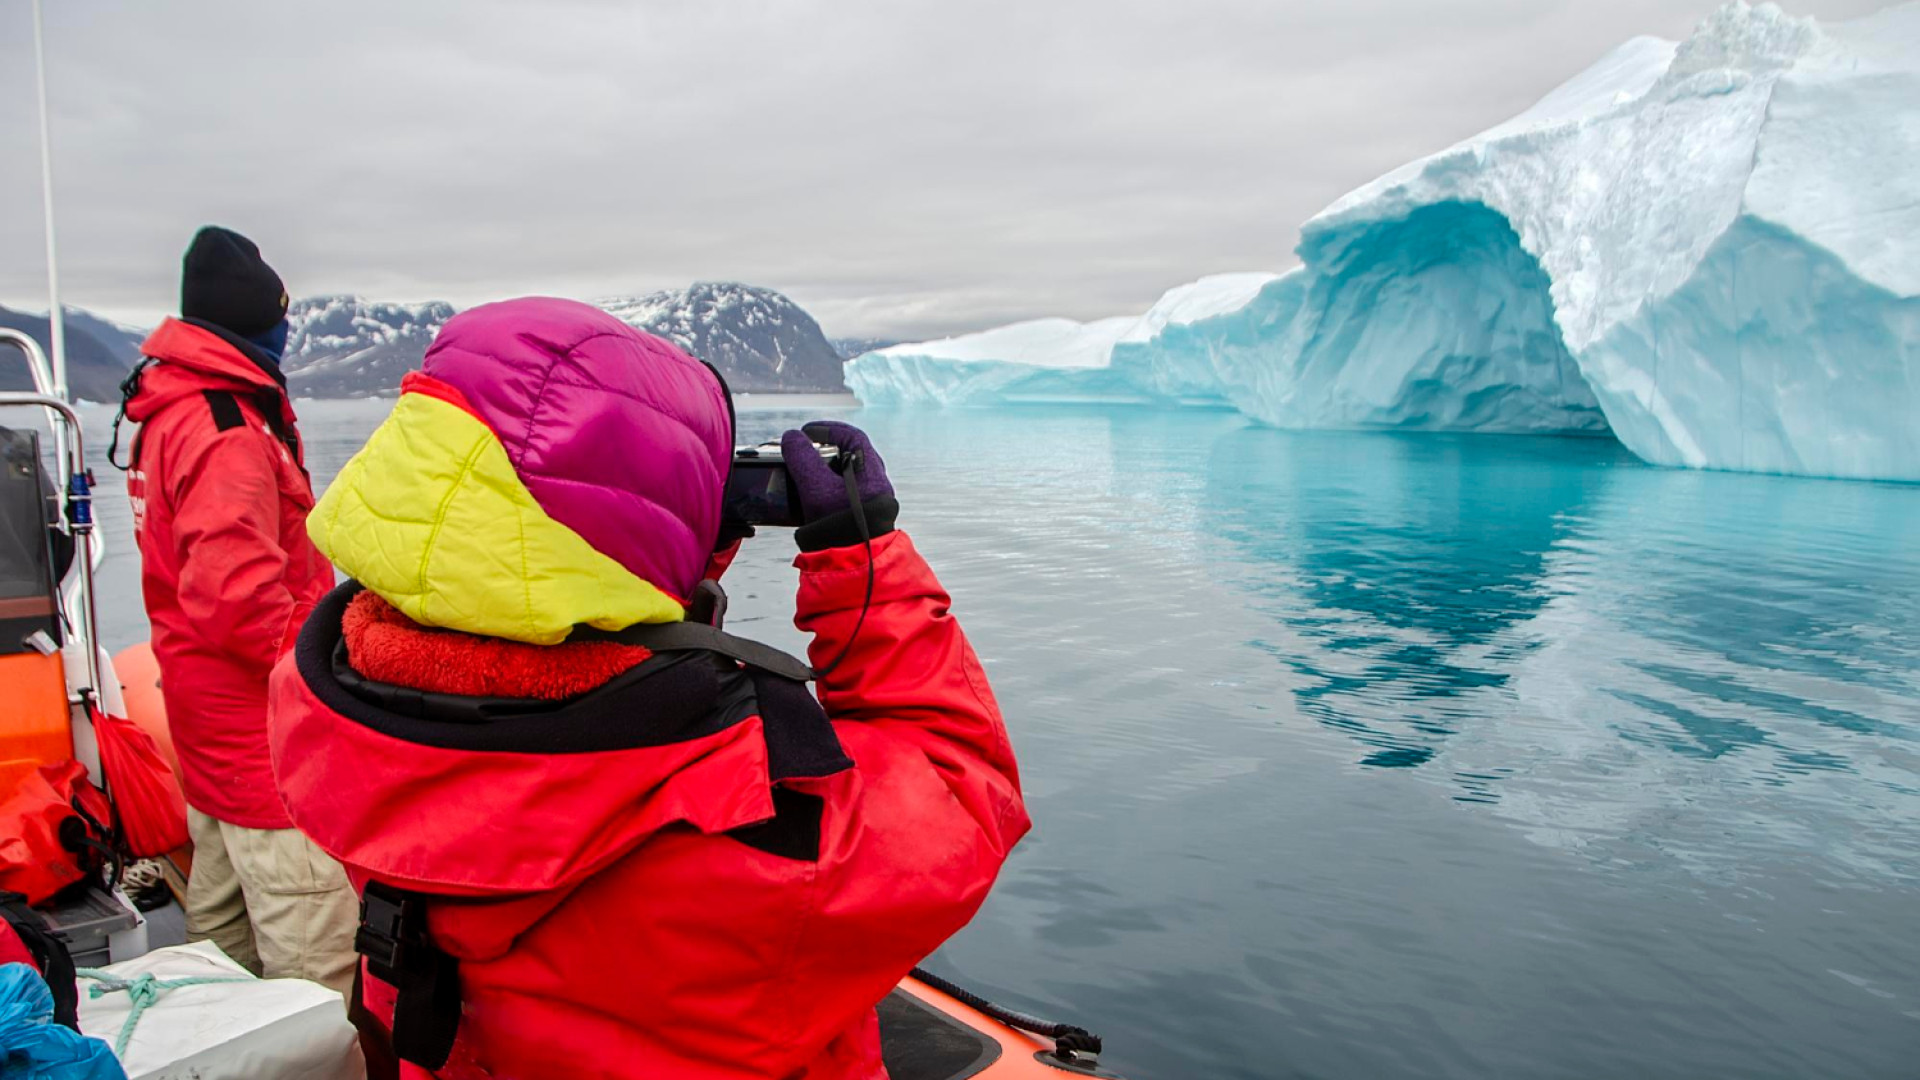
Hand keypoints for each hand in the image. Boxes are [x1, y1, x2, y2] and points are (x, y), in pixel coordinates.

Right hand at [781, 421, 896, 550]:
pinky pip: (839, 492)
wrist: (853, 564)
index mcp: (870, 471)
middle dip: (821, 449)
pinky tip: (806, 493)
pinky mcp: (857, 515)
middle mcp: (873, 483)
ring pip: (843, 474)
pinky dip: (822, 487)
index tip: (805, 431)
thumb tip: (792, 438)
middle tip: (801, 450)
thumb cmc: (840, 526)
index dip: (827, 429)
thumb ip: (802, 459)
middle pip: (847, 455)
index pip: (851, 437)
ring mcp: (867, 500)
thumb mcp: (816, 488)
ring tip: (800, 470)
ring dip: (820, 469)